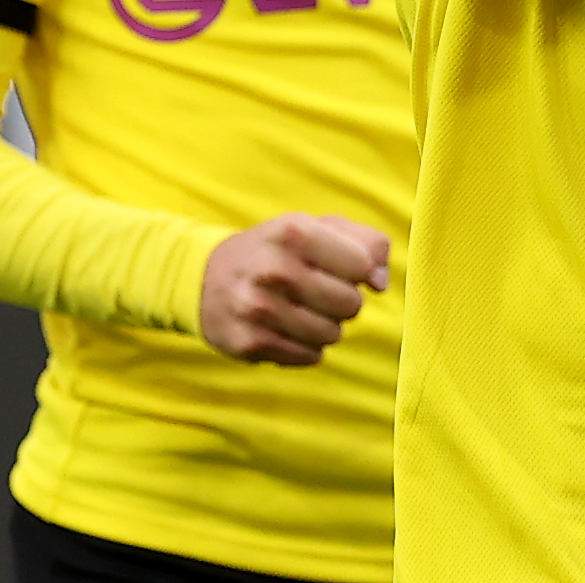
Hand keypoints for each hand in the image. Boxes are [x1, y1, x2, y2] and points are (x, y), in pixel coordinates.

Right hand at [198, 212, 390, 366]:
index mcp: (294, 232)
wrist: (204, 278)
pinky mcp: (248, 343)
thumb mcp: (317, 227)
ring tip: (305, 311)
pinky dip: (307, 347)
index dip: (361, 271)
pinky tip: (288, 329)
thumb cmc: (276, 250)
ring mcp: (257, 308)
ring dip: (327, 326)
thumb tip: (380, 282)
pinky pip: (309, 357)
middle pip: (350, 304)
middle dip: (344, 301)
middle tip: (322, 293)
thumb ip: (365, 242)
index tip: (344, 269)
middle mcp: (273, 269)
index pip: (362, 264)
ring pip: (331, 334)